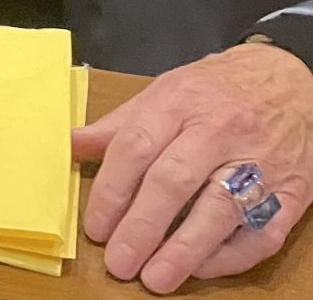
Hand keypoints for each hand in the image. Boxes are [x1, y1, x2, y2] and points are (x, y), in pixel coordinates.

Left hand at [72, 40, 312, 291]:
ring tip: (155, 278)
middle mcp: (218, 132)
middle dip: (142, 226)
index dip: (111, 191)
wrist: (290, 81)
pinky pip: (262, 232)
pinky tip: (200, 268)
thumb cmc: (216, 90)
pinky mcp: (291, 193)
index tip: (95, 228)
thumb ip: (118, 125)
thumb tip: (68, 146)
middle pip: (174, 181)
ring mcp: (259, 163)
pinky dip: (231, 256)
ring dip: (185, 250)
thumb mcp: (163, 92)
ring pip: (220, 210)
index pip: (136, 148)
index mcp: (179, 103)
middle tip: (118, 262)